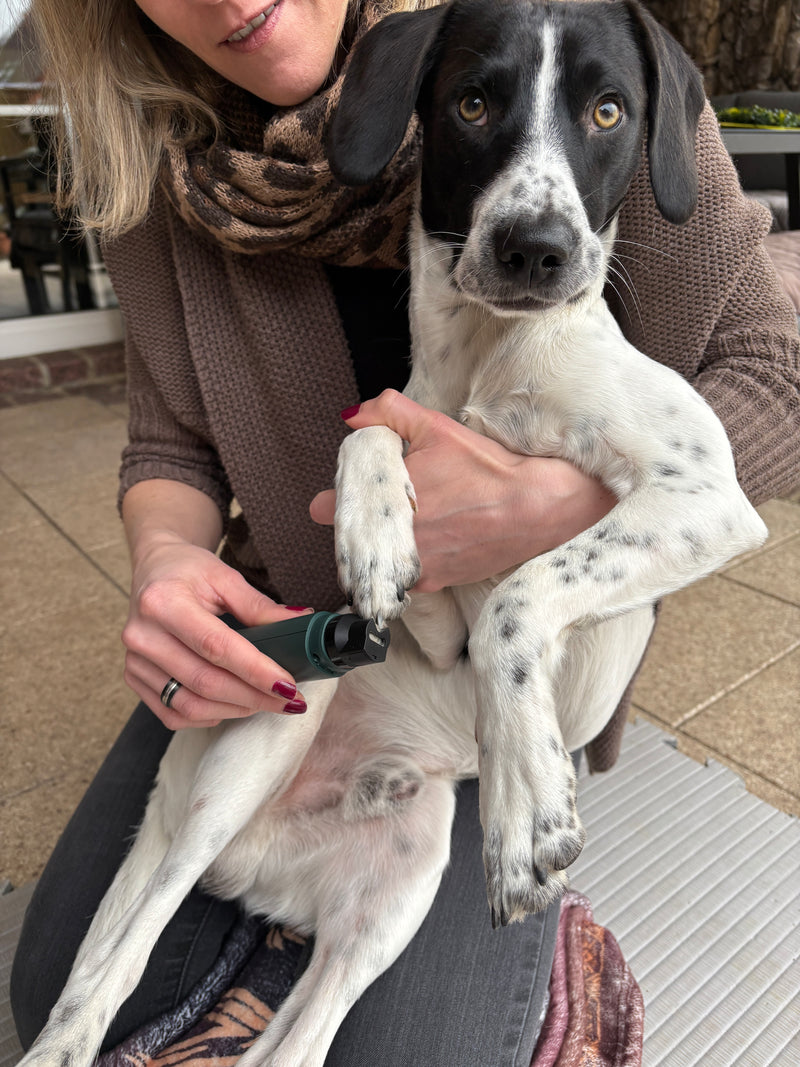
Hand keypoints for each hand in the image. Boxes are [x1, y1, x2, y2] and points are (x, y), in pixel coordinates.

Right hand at [122, 534, 311, 729]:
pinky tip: (232, 704)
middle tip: (290, 701)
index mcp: (164, 602)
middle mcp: (143, 636)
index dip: (255, 670)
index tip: (288, 686)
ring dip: (236, 710)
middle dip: (254, 697)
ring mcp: (135, 661)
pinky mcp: (134, 678)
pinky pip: (173, 713)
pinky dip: (209, 716)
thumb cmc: (189, 571)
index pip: (216, 646)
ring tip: (266, 702)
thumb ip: (260, 607)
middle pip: (205, 682)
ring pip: (190, 705)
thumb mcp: (225, 577)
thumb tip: (301, 624)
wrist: (153, 569)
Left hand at [310, 390, 616, 590]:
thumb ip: (388, 413)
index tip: (348, 489)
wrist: (534, 507)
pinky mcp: (432, 582)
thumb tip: (353, 415)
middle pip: (345, 538)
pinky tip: (423, 544)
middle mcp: (390, 538)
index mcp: (382, 499)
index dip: (334, 496)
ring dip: (378, 546)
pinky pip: (402, 577)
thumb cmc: (485, 467)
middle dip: (355, 521)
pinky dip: (405, 564)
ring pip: (371, 561)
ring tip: (401, 525)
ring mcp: (409, 565)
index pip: (326, 507)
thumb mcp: (436, 427)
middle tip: (378, 505)